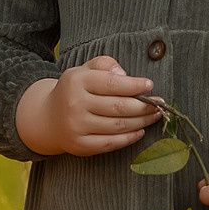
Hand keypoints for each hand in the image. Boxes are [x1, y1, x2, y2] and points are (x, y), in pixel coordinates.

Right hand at [15, 56, 160, 155]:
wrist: (48, 118)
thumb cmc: (74, 90)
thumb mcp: (84, 70)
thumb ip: (105, 64)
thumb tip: (124, 75)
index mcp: (77, 81)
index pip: (112, 84)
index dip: (134, 85)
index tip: (150, 85)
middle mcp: (75, 104)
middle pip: (118, 107)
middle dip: (144, 106)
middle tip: (159, 104)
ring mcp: (77, 127)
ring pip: (118, 126)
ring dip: (142, 122)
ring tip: (154, 116)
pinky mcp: (81, 145)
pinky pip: (111, 143)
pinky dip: (129, 138)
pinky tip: (140, 130)